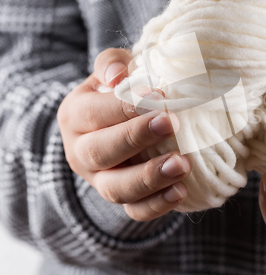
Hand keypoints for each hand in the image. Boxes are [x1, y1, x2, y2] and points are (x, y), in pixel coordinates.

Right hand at [57, 48, 190, 220]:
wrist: (117, 121)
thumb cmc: (121, 90)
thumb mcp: (114, 70)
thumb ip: (113, 63)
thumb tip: (118, 75)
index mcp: (75, 115)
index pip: (94, 113)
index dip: (124, 107)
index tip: (158, 96)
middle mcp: (81, 152)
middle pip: (102, 152)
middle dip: (137, 138)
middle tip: (171, 123)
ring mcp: (100, 180)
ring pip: (116, 189)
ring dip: (150, 178)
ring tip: (182, 164)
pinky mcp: (123, 198)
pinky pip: (135, 211)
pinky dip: (157, 205)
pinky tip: (180, 190)